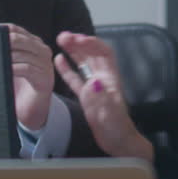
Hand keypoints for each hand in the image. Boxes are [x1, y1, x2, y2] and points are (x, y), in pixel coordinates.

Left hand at [6, 24, 57, 130]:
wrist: (31, 109)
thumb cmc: (19, 86)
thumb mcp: (10, 65)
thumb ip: (3, 53)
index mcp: (33, 43)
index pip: (16, 29)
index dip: (1, 30)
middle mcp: (42, 50)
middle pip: (20, 39)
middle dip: (3, 42)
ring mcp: (45, 64)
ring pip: (22, 54)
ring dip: (5, 57)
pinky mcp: (44, 78)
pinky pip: (27, 69)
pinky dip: (13, 69)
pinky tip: (4, 71)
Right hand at [54, 31, 153, 161]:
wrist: (118, 143)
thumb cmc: (117, 129)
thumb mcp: (109, 114)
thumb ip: (100, 98)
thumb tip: (92, 82)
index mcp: (111, 79)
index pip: (103, 53)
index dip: (91, 43)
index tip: (77, 39)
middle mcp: (103, 79)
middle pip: (92, 54)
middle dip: (80, 43)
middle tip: (63, 36)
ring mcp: (95, 86)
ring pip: (83, 63)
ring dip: (73, 51)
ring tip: (60, 40)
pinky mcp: (87, 96)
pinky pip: (75, 79)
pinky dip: (67, 68)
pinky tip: (59, 59)